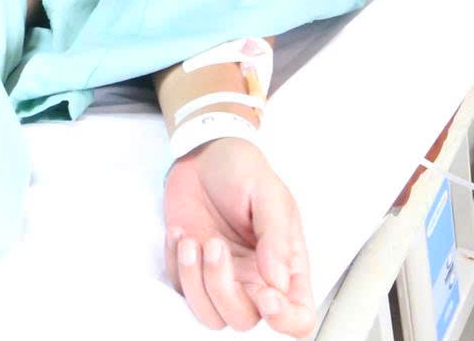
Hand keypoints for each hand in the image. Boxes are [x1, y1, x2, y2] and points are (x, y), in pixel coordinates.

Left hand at [163, 138, 315, 334]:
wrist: (203, 154)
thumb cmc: (242, 171)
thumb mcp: (268, 193)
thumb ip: (275, 237)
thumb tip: (278, 281)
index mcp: (286, 267)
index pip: (299, 318)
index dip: (285, 320)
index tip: (266, 294)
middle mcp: (255, 279)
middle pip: (243, 319)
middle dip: (223, 288)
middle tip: (215, 245)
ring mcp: (222, 276)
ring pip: (209, 314)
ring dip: (194, 281)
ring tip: (191, 240)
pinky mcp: (190, 267)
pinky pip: (180, 289)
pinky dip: (175, 265)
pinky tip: (179, 232)